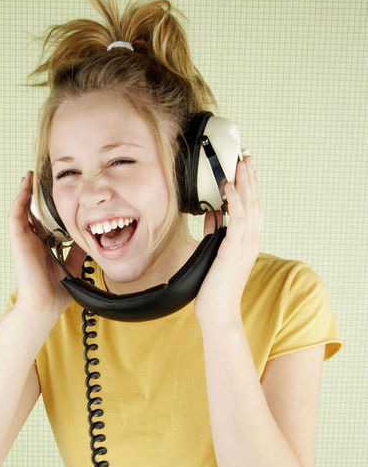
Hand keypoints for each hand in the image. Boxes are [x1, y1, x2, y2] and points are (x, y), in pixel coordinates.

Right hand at [7, 171, 84, 314]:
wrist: (45, 305)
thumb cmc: (56, 291)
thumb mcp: (73, 264)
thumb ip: (78, 250)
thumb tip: (90, 237)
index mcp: (43, 246)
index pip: (44, 221)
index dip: (48, 206)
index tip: (56, 193)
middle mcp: (32, 241)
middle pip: (32, 212)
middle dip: (35, 195)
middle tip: (41, 178)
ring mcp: (24, 240)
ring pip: (21, 210)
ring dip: (24, 192)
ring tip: (29, 176)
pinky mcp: (18, 240)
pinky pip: (16, 215)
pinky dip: (20, 199)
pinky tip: (25, 185)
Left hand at [194, 156, 262, 323]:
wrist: (218, 311)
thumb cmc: (215, 287)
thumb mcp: (214, 253)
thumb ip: (215, 233)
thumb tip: (211, 215)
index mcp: (247, 241)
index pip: (252, 207)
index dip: (250, 186)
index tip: (244, 168)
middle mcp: (251, 240)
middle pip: (255, 201)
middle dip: (250, 177)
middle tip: (245, 156)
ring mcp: (245, 244)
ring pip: (249, 205)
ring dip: (244, 182)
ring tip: (239, 163)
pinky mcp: (235, 248)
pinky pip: (238, 218)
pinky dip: (235, 200)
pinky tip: (229, 186)